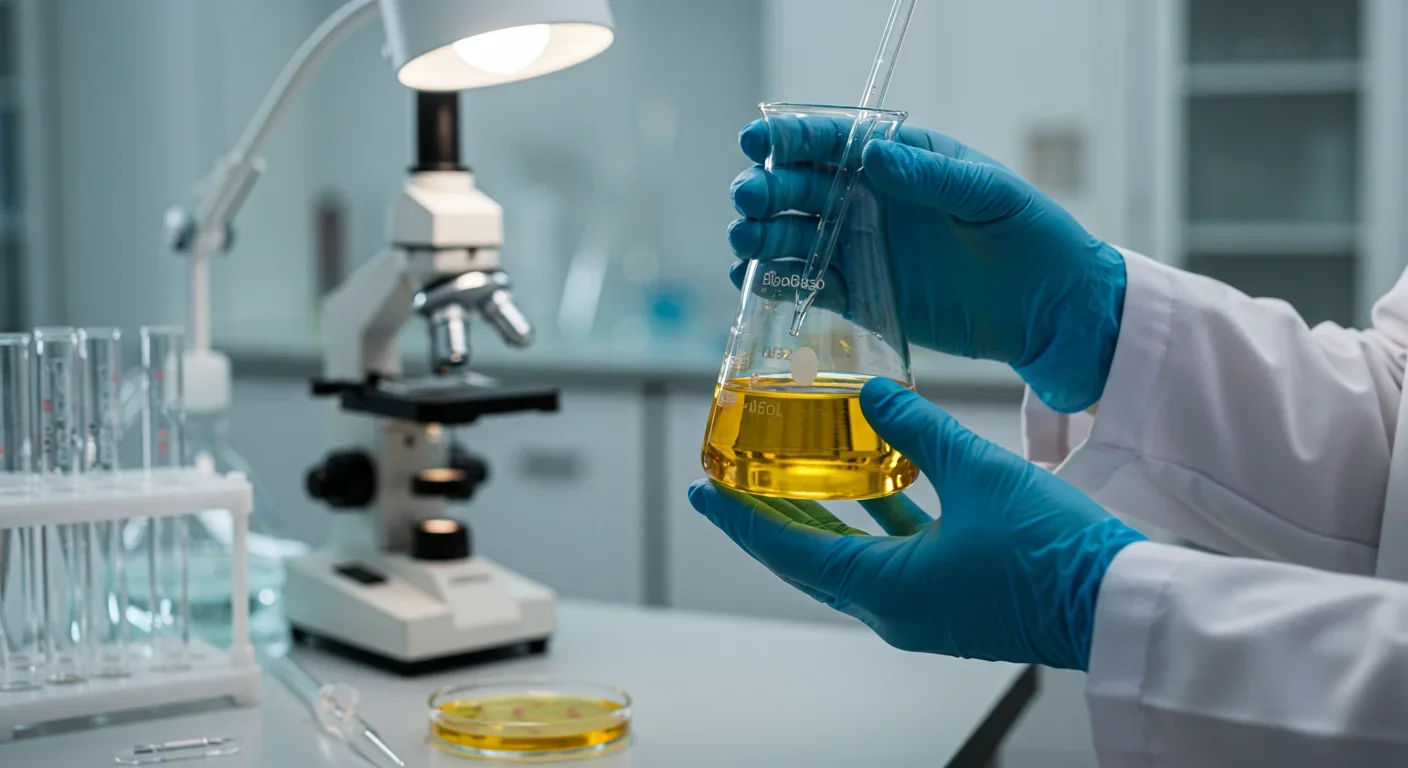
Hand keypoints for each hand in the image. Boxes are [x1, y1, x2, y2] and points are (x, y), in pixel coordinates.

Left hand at [687, 378, 1144, 669]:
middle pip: (812, 557)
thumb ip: (918, 427)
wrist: (1123, 604)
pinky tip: (882, 477)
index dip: (741, 518)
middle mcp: (897, 609)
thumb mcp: (978, 473)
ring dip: (826, 515)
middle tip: (735, 481)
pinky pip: (896, 556)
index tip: (705, 493)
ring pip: (854, 555)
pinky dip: (879, 519)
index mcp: (887, 590)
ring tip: (796, 471)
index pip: (789, 551)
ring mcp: (927, 608)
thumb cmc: (1056, 554)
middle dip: (772, 516)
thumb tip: (873, 390)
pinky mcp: (956, 598)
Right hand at [729, 118, 1126, 412]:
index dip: (792, 139)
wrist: (1049, 308)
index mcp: (900, 160)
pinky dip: (776, 283)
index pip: (834, 141)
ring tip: (746, 240)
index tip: (759, 143)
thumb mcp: (989, 195)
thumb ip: (931, 177)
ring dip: (763, 236)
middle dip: (767, 190)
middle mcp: (870, 201)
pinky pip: (806, 285)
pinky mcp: (861, 296)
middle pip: (800, 188)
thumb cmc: (1031, 236)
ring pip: (793, 236)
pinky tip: (753, 281)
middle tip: (749, 198)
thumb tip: (874, 156)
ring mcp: (861, 249)